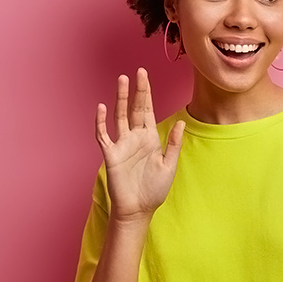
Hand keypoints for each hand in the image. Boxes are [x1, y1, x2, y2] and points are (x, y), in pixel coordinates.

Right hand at [95, 68, 185, 223]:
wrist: (138, 210)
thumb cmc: (154, 190)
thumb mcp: (168, 165)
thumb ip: (173, 144)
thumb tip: (181, 122)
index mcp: (150, 138)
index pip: (147, 110)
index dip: (147, 93)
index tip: (145, 75)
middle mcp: (135, 137)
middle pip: (135, 108)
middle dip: (137, 90)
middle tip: (138, 72)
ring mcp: (122, 144)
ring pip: (120, 116)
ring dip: (120, 99)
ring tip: (122, 81)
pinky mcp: (111, 155)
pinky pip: (104, 135)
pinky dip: (101, 122)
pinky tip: (102, 108)